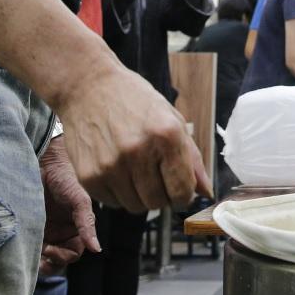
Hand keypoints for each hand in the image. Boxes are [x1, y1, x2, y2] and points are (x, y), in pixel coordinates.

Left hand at [39, 136, 100, 274]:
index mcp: (78, 228)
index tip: (50, 250)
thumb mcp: (80, 200)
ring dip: (38, 261)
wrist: (45, 160)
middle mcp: (63, 232)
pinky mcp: (30, 225)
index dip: (63, 257)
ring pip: (44, 256)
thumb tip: (97, 249)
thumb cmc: (66, 177)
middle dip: (50, 263)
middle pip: (59, 259)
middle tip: (39, 260)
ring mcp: (46, 230)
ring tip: (29, 257)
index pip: (73, 253)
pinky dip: (26, 250)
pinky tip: (22, 247)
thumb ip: (87, 223)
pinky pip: (29, 244)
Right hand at [57, 64, 211, 214]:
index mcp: (166, 135)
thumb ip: (192, 157)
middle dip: (161, 194)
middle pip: (158, 203)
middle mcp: (138, 152)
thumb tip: (206, 192)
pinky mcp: (89, 176)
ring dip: (138, 194)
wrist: (87, 86)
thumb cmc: (134, 100)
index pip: (182, 191)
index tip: (178, 186)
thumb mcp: (171, 118)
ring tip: (133, 167)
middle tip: (153, 173)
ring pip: (135, 207)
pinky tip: (115, 167)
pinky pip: (112, 203)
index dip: (183, 193)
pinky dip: (117, 192)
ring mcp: (111, 166)